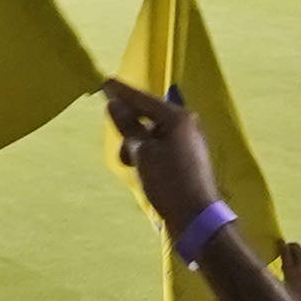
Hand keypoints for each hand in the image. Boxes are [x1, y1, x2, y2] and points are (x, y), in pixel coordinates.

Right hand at [102, 78, 223, 233]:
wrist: (196, 218)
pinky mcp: (185, 160)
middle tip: (117, 139)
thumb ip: (128, 127)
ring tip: (130, 165)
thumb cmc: (169, 182)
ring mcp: (186, 143)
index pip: (143, 99)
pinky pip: (158, 149)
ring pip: (151, 136)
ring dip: (136, 147)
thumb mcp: (143, 153)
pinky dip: (146, 156)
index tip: (104, 82)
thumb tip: (115, 105)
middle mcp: (185, 125)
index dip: (122, 93)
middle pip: (147, 117)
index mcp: (178, 118)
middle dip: (129, 128)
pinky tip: (141, 172)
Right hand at [277, 240, 300, 300]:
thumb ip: (285, 256)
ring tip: (284, 276)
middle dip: (287, 257)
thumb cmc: (297, 291)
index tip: (274, 254)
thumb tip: (282, 243)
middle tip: (278, 266)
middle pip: (298, 253)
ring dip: (291, 266)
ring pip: (300, 262)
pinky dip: (296, 273)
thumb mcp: (287, 271)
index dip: (283, 248)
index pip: (293, 245)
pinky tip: (291, 283)